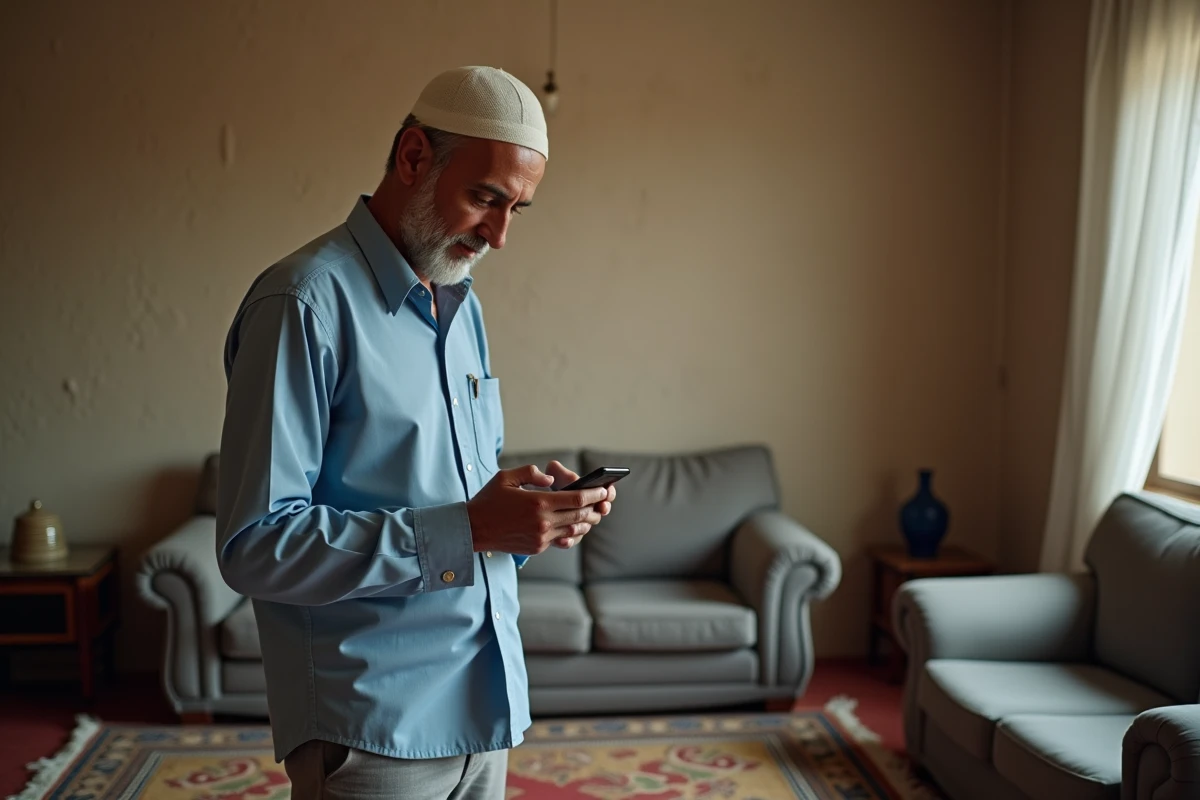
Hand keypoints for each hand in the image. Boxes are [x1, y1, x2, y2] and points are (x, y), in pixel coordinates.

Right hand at [467, 464, 610, 555]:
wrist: (472, 530)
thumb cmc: (488, 500)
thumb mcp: (507, 477)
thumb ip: (532, 473)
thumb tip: (551, 480)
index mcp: (538, 502)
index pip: (576, 499)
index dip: (593, 494)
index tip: (604, 489)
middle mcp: (543, 522)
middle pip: (579, 515)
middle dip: (594, 507)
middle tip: (603, 501)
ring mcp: (541, 538)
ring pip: (573, 529)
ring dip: (585, 521)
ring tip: (591, 512)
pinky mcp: (536, 548)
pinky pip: (559, 539)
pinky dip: (569, 530)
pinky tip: (572, 523)